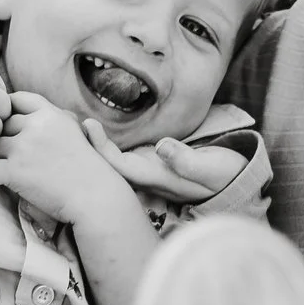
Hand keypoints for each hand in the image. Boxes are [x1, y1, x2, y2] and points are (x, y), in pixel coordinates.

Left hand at [0, 92, 130, 227]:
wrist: (96, 197)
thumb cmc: (91, 172)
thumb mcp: (79, 135)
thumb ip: (60, 122)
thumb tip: (51, 116)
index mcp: (53, 115)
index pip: (19, 100)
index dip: (6, 109)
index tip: (2, 120)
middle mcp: (37, 126)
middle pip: (2, 125)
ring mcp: (25, 148)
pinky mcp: (15, 171)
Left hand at [81, 121, 245, 203]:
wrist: (236, 184)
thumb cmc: (224, 174)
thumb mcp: (211, 167)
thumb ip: (187, 159)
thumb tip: (163, 147)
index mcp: (158, 178)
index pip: (119, 166)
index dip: (101, 149)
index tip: (87, 126)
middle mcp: (146, 177)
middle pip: (107, 166)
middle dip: (86, 147)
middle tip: (67, 120)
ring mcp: (147, 171)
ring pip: (111, 162)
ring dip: (92, 145)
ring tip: (73, 122)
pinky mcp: (150, 164)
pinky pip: (119, 156)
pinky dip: (104, 142)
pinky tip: (91, 129)